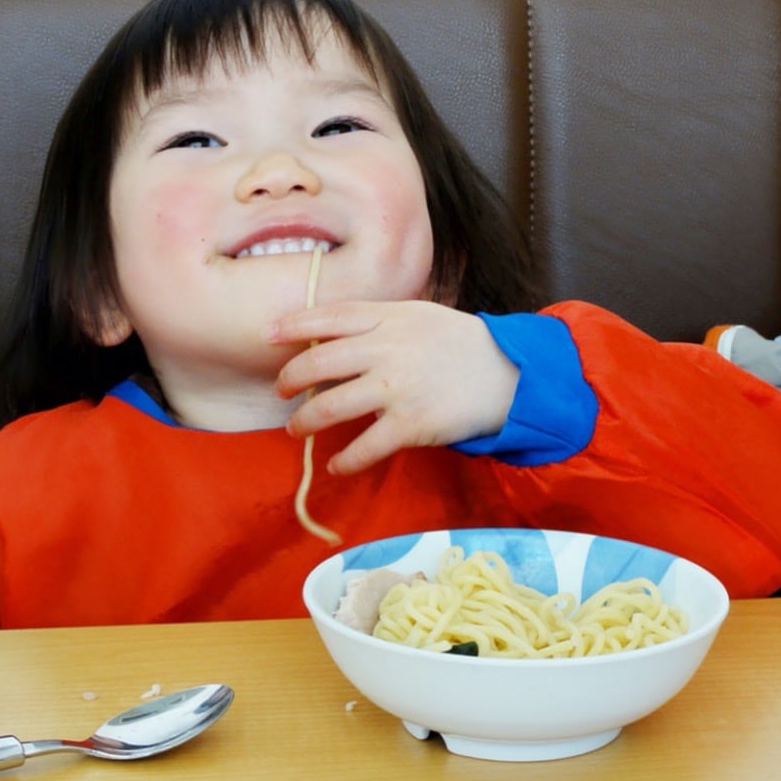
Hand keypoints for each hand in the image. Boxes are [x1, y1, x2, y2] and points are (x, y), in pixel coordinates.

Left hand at [270, 300, 518, 474]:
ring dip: (305, 421)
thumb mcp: (421, 316)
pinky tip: (335, 465)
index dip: (294, 324)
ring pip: (331, 406)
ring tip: (296, 428)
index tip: (268, 334)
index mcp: (390, 319)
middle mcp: (388, 350)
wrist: (512, 374)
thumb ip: (379, 322)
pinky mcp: (411, 424)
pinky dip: (344, 460)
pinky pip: (365, 447)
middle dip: (291, 379)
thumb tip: (332, 334)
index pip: (330, 317)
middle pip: (320, 363)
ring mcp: (398, 388)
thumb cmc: (462, 344)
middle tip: (281, 391)